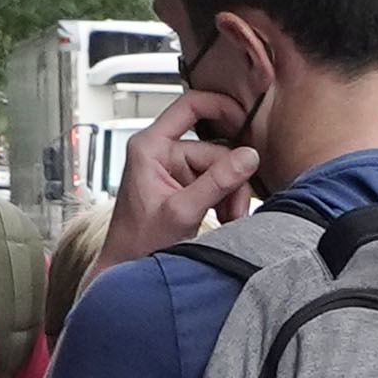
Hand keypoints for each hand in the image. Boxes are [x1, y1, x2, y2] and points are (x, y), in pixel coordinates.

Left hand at [106, 84, 260, 259]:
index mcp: (150, 147)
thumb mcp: (181, 212)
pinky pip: (216, 183)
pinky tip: (224, 219)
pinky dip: (225, 200)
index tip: (246, 119)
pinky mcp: (183, 187)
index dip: (220, 106)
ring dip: (230, 194)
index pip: (189, 106)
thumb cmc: (138, 244)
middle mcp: (162, 153)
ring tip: (228, 221)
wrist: (127, 271)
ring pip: (220, 168)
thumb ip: (216, 182)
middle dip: (231, 179)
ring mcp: (174, 170)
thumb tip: (249, 156)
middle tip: (235, 210)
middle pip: (214, 148)